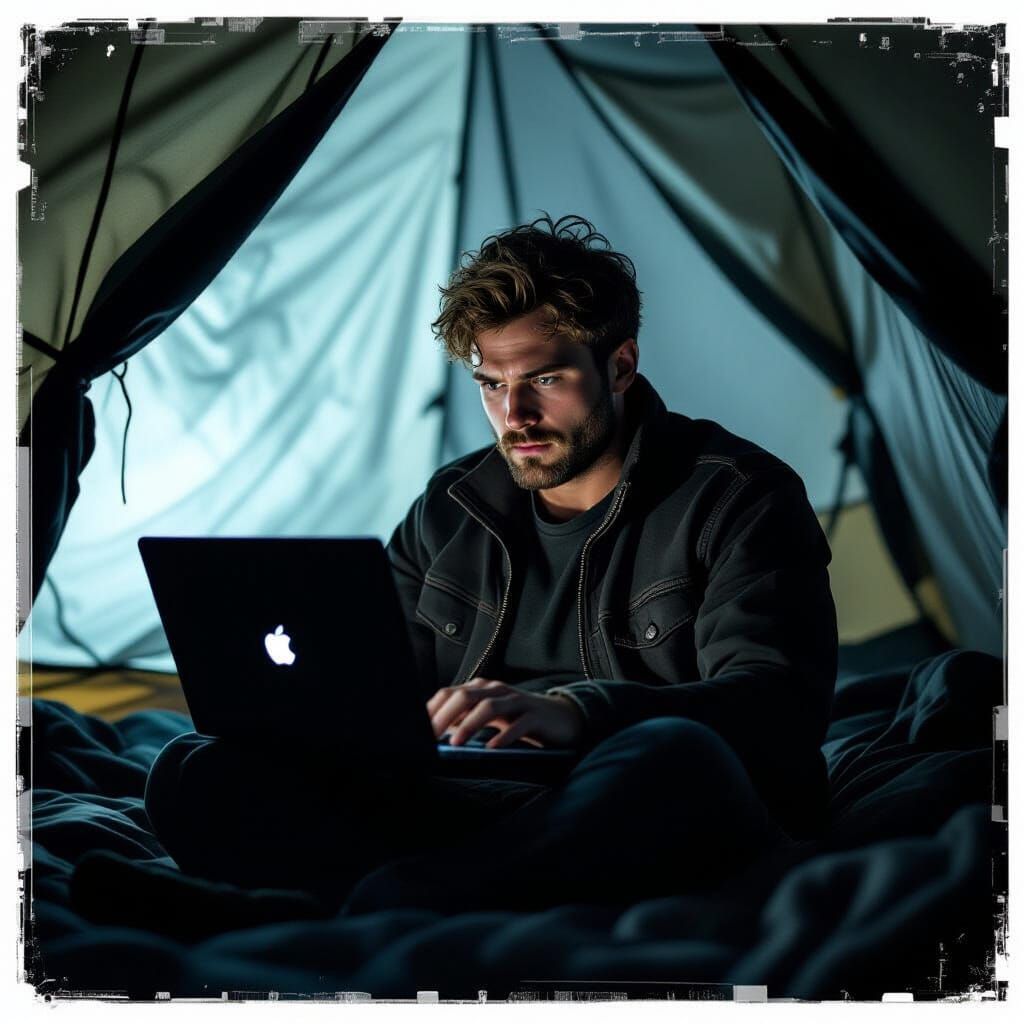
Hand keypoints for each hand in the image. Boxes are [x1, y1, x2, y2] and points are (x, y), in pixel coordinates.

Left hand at [427, 678, 583, 748]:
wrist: (561, 718)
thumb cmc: (519, 718)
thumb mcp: (489, 717)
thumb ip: (465, 719)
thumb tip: (435, 731)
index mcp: (483, 689)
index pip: (451, 693)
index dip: (433, 710)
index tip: (418, 729)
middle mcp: (497, 690)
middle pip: (466, 696)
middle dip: (445, 716)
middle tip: (431, 737)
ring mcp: (517, 701)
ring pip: (489, 707)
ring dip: (470, 725)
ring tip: (455, 744)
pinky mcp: (535, 715)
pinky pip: (518, 724)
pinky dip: (503, 736)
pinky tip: (491, 748)